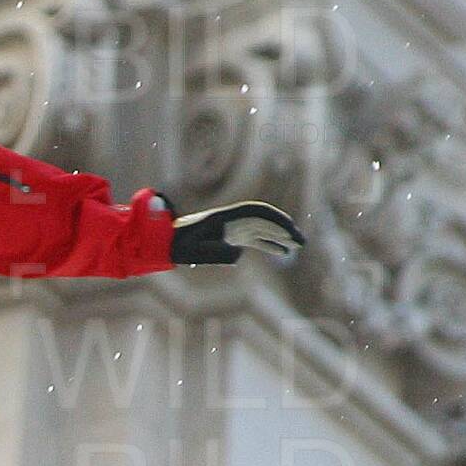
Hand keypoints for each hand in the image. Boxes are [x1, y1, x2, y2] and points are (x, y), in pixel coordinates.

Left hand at [169, 200, 303, 264]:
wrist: (164, 244)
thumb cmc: (177, 247)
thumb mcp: (194, 250)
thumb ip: (215, 251)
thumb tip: (239, 253)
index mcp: (225, 217)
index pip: (256, 212)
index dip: (274, 219)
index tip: (289, 229)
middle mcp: (231, 220)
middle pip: (263, 220)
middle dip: (283, 229)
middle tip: (301, 241)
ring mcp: (232, 228)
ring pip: (262, 229)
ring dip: (280, 236)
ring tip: (298, 246)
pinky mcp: (231, 237)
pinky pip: (255, 239)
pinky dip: (269, 244)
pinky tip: (283, 252)